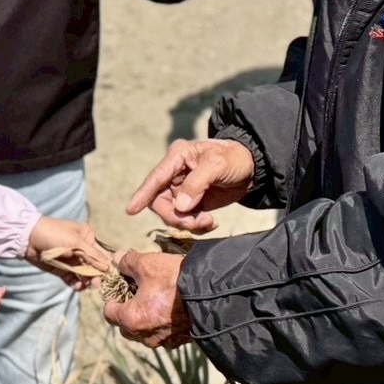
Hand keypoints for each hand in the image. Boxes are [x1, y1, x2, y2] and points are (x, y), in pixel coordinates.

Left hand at [24, 217, 111, 289]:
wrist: (28, 238)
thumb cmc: (54, 234)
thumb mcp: (76, 242)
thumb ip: (93, 256)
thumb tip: (109, 268)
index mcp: (87, 237)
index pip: (101, 254)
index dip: (106, 267)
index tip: (109, 279)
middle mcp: (81, 249)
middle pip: (94, 266)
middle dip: (96, 276)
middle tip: (95, 285)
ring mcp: (71, 260)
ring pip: (84, 275)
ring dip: (86, 281)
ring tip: (85, 286)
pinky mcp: (62, 269)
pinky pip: (73, 279)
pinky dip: (76, 284)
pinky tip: (77, 287)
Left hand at [102, 251, 191, 348]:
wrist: (212, 294)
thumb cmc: (174, 279)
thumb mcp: (147, 264)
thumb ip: (127, 262)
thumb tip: (117, 260)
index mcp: (132, 319)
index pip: (109, 313)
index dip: (112, 297)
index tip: (121, 286)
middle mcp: (145, 336)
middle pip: (125, 326)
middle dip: (128, 310)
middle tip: (137, 292)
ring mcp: (164, 341)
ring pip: (145, 332)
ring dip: (145, 318)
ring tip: (155, 299)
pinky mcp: (180, 341)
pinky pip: (164, 334)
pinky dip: (163, 323)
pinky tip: (171, 308)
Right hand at [126, 139, 255, 232]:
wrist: (252, 168)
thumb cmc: (234, 158)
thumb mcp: (217, 165)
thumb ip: (196, 184)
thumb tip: (179, 206)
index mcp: (177, 158)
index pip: (155, 178)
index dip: (142, 194)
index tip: (131, 210)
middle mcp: (175, 174)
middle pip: (160, 201)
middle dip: (174, 216)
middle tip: (195, 222)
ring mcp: (183, 190)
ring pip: (172, 213)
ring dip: (187, 223)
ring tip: (208, 221)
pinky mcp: (192, 202)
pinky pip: (185, 219)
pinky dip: (195, 226)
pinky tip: (210, 223)